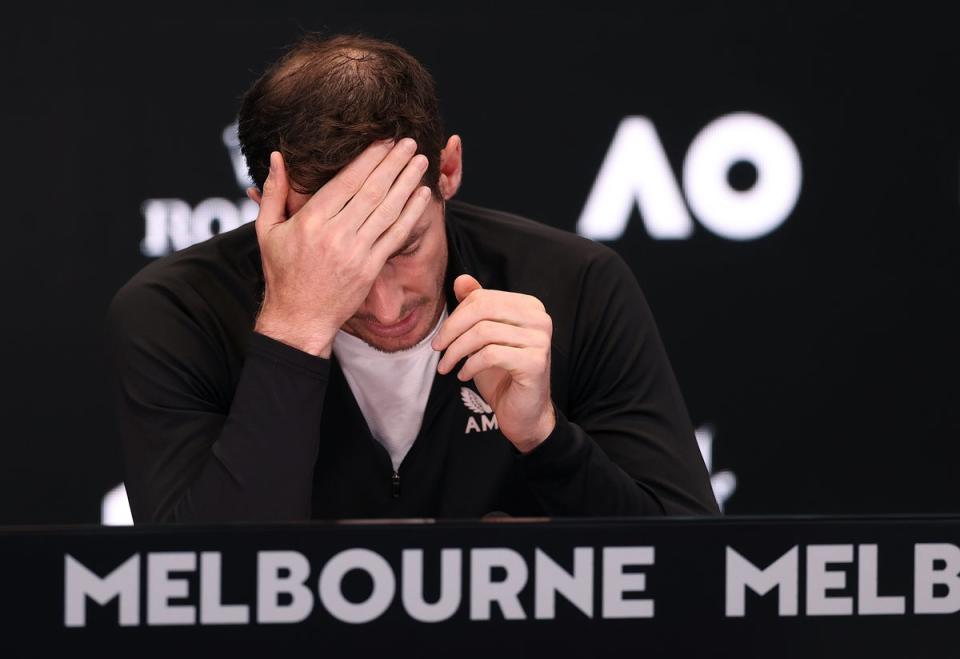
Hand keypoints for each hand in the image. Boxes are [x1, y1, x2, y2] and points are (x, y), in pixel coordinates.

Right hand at [253, 138, 431, 355]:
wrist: (299, 318)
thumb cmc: (282, 273)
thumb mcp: (267, 231)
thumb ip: (274, 193)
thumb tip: (276, 157)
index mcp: (310, 221)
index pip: (346, 182)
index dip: (369, 159)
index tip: (384, 140)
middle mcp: (335, 235)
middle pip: (372, 191)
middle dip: (393, 163)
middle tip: (410, 142)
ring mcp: (356, 253)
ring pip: (388, 210)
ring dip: (407, 182)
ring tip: (421, 161)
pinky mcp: (370, 268)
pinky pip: (396, 236)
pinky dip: (411, 213)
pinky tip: (421, 195)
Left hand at [433, 275, 555, 452]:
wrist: (523, 413)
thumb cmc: (502, 374)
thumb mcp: (483, 338)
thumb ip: (475, 308)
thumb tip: (461, 280)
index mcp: (529, 306)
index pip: (482, 298)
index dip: (455, 316)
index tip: (441, 339)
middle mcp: (540, 318)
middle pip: (482, 310)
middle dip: (452, 330)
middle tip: (437, 350)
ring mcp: (540, 340)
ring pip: (483, 332)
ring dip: (456, 351)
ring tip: (447, 366)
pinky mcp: (535, 362)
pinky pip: (491, 355)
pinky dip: (470, 365)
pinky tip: (464, 375)